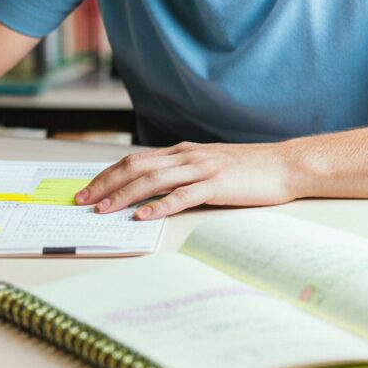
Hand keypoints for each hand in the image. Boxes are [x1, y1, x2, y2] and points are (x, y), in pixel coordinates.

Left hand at [74, 141, 298, 219]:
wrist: (285, 165)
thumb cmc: (248, 170)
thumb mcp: (208, 166)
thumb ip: (182, 174)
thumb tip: (153, 191)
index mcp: (181, 152)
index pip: (134, 160)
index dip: (108, 174)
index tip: (87, 189)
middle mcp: (186, 156)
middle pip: (135, 167)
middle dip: (105, 184)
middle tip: (82, 201)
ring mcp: (201, 169)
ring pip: (153, 180)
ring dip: (124, 195)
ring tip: (103, 209)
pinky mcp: (216, 184)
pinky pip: (182, 195)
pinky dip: (160, 205)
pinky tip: (143, 215)